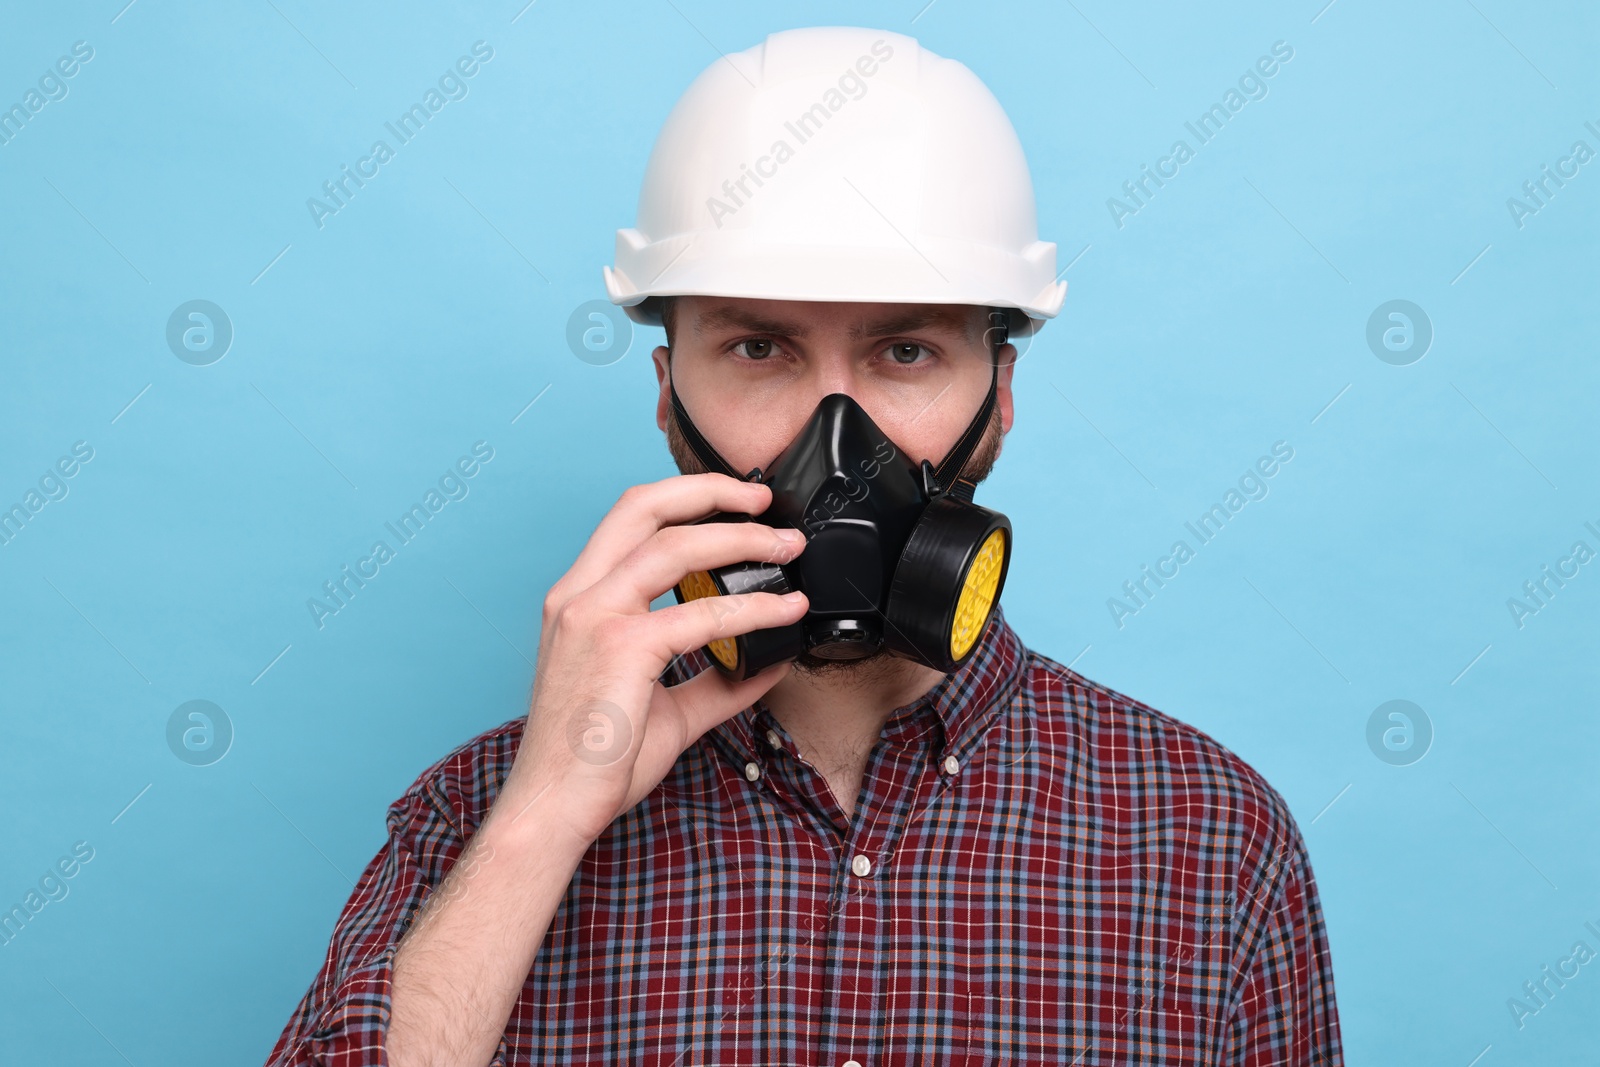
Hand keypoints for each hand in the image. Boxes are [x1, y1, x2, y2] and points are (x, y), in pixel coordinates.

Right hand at [488, 473, 806, 849]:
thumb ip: (716, 682)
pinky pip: (702, 614)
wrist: (554, 808)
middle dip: (711, 491)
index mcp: (579, 600)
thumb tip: (770, 662)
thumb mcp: (665, 710)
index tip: (739, 505)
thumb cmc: (594, 762)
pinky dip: (753, 607)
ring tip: (787, 550)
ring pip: (675, 545)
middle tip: (767, 502)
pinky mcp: (620, 647)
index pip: (630, 520)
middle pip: (644, 506)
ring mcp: (595, 616)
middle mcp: (578, 596)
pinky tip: (785, 612)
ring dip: (742, 540)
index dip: (687, 499)